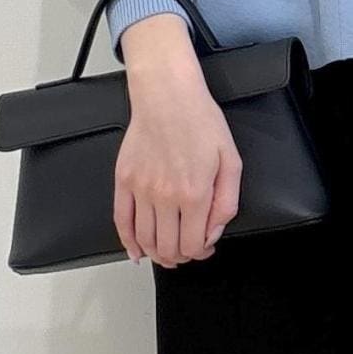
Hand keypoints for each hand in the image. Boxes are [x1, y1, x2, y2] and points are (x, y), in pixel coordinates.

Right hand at [113, 14, 241, 267]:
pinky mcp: (124, 181)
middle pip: (168, 247)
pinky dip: (128, 242)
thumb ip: (226, 203)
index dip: (200, 253)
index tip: (203, 247)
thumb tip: (213, 233)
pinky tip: (136, 251)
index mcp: (194, 194)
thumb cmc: (201, 123)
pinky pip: (122, 221)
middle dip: (180, 256)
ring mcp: (141, 190)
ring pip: (145, 240)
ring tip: (165, 252)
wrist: (168, 96)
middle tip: (186, 251)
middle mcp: (165, 197)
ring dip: (156, 253)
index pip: (193, 244)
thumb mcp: (230, 162)